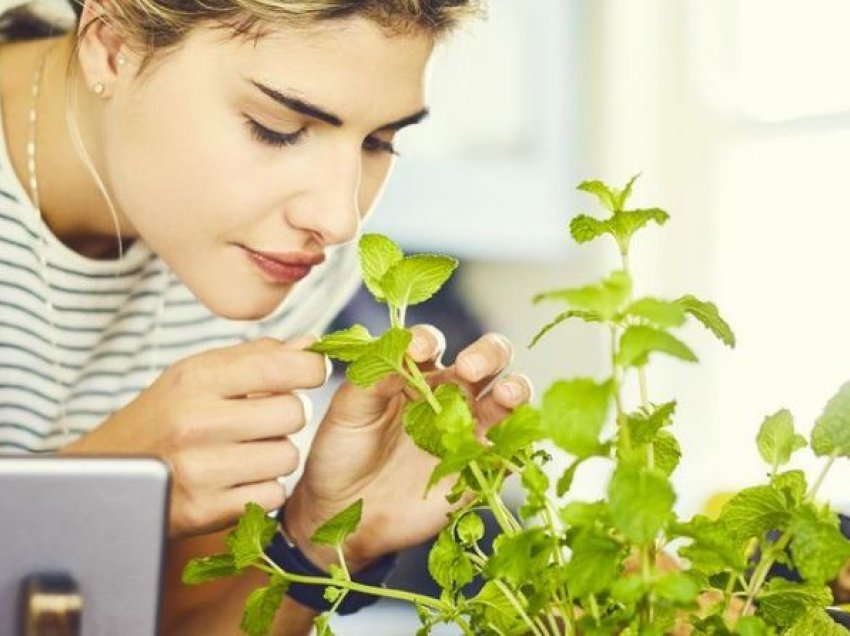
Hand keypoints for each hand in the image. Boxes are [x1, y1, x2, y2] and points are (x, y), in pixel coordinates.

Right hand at [58, 337, 327, 539]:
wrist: (104, 477)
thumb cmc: (162, 417)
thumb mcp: (196, 374)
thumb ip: (256, 357)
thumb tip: (310, 343)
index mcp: (198, 378)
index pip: (284, 367)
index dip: (311, 370)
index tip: (308, 375)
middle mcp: (198, 422)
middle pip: (294, 414)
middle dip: (287, 416)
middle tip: (263, 420)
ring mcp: (200, 469)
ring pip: (287, 457)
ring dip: (276, 455)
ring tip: (245, 451)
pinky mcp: (204, 510)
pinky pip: (272, 495)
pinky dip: (263, 489)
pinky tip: (237, 480)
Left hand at [284, 326, 532, 571]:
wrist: (346, 512)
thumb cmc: (342, 453)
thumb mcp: (347, 411)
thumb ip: (371, 378)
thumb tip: (401, 352)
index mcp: (414, 373)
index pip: (431, 343)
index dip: (428, 340)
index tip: (417, 350)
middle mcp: (448, 393)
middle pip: (486, 359)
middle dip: (488, 353)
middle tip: (470, 366)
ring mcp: (468, 428)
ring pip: (507, 397)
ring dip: (516, 389)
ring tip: (508, 395)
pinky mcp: (479, 465)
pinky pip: (510, 449)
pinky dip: (519, 441)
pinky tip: (510, 442)